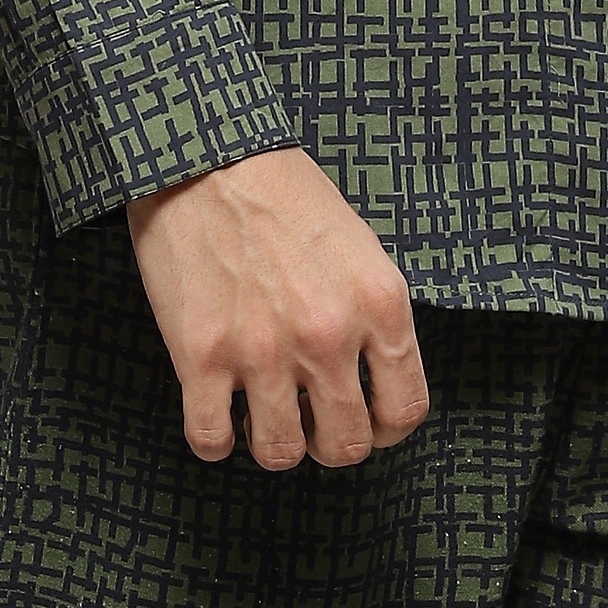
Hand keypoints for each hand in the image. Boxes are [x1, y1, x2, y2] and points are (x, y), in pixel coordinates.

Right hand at [126, 145, 429, 471]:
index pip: (405, 409)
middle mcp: (328, 334)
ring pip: (280, 454)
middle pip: (346, 446)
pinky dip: (215, 437)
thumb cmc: (283, 191)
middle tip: (311, 417)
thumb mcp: (358, 244)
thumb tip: (373, 379)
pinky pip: (212, 442)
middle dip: (329, 440)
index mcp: (378, 301)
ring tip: (262, 408)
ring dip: (273, 439)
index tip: (366, 420)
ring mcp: (263, 350)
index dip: (386, 428)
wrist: (206, 152)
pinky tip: (217, 407)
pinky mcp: (202, 357)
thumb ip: (372, 314)